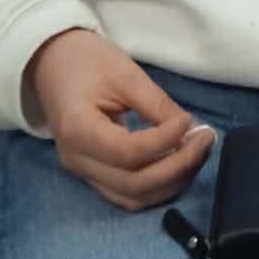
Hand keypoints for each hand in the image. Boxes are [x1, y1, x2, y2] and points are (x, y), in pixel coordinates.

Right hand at [26, 29, 216, 211]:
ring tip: (198, 152)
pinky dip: (158, 185)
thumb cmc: (87, 60)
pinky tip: (180, 162)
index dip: (166, 141)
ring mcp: (83, 173)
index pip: (130, 153)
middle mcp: (77, 161)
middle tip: (206, 139)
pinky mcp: (93, 175)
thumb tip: (191, 130)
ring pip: (133, 198)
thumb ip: (157, 105)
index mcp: (78, 130)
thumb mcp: (125, 73)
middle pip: (134, 185)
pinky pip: (128, 193)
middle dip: (178, 167)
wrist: (52, 62)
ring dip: (172, 182)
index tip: (190, 121)